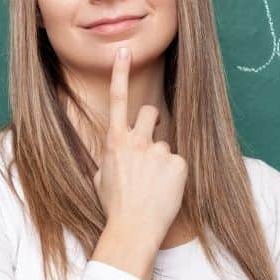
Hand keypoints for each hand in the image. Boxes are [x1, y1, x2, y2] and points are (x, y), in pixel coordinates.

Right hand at [91, 46, 186, 248]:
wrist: (133, 228)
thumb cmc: (114, 206)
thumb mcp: (100, 178)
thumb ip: (109, 157)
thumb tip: (114, 152)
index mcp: (115, 142)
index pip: (117, 99)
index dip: (120, 73)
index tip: (123, 51)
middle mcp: (137, 141)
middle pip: (150, 113)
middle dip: (151, 122)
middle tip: (148, 146)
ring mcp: (159, 151)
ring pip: (165, 144)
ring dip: (161, 159)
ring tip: (154, 184)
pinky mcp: (178, 164)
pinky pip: (178, 162)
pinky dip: (174, 175)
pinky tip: (165, 191)